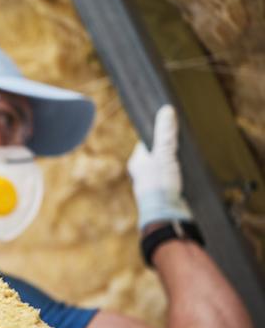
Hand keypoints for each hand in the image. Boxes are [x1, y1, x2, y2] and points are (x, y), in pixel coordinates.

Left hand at [127, 105, 191, 228]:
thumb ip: (165, 134)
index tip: (172, 126)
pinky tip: (190, 172)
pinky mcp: (168, 192)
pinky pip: (175, 177)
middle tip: (183, 142)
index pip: (147, 141)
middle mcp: (143, 173)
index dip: (160, 134)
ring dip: (178, 162)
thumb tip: (166, 110)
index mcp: (137, 163)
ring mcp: (155, 183)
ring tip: (188, 157)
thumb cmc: (160, 185)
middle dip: (171, 148)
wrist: (168, 216)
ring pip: (168, 166)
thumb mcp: (164, 155)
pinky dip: (182, 174)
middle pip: (159, 153)